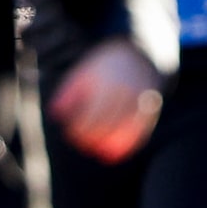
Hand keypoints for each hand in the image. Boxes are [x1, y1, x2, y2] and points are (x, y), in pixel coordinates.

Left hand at [50, 41, 162, 161]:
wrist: (140, 53)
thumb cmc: (104, 67)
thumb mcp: (83, 73)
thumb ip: (68, 93)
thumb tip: (55, 114)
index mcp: (106, 85)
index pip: (91, 115)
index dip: (80, 129)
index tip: (72, 134)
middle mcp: (125, 93)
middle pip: (108, 124)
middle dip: (94, 138)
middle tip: (84, 145)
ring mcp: (141, 101)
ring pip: (126, 129)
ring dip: (113, 144)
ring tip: (101, 154)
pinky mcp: (151, 108)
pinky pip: (141, 130)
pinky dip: (130, 143)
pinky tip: (119, 153)